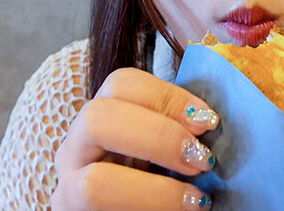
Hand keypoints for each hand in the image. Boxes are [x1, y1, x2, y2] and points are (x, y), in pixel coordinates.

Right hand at [52, 67, 218, 209]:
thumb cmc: (157, 184)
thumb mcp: (164, 152)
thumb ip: (180, 132)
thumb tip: (215, 121)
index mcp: (100, 119)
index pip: (121, 84)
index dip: (167, 96)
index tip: (208, 120)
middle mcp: (74, 150)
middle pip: (96, 118)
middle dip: (158, 136)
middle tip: (201, 159)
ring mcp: (68, 191)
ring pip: (92, 184)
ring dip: (154, 193)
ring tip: (196, 200)